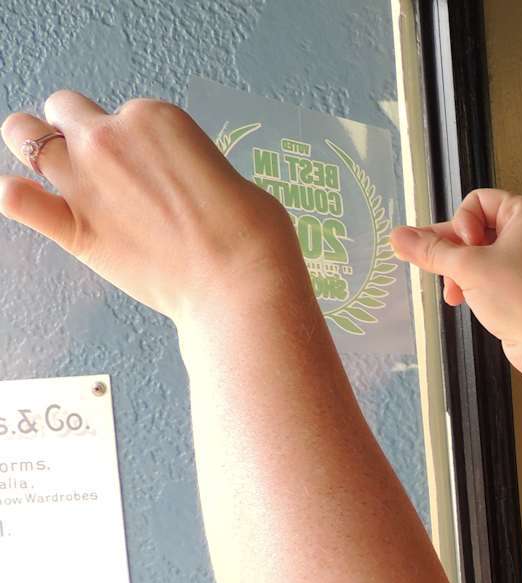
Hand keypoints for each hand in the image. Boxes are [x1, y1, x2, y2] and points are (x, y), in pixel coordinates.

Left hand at [0, 91, 302, 322]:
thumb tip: (182, 184)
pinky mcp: (72, 229)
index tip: (149, 164)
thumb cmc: (249, 235)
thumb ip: (190, 167)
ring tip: (49, 167)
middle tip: (95, 158)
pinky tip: (26, 202)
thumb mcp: (229, 177)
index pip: (125, 112)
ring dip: (32, 146)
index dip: (134, 137)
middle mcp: (108, 139)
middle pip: (65, 110)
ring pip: (23, 135)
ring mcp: (83, 182)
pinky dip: (16, 198)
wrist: (241, 285)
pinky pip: (14, 199)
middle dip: (75, 128)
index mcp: (154, 118)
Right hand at [390, 189, 521, 377]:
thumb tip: (398, 236)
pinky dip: (472, 284)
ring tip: (451, 292)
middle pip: (474, 229)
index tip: (468, 248)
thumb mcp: (468, 268)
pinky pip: (489, 274)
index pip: (478, 201)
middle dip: (452, 252)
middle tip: (434, 267)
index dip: (462, 223)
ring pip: (478, 255)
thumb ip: (431, 250)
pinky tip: (459, 299)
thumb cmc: (520, 297)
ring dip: (458, 271)